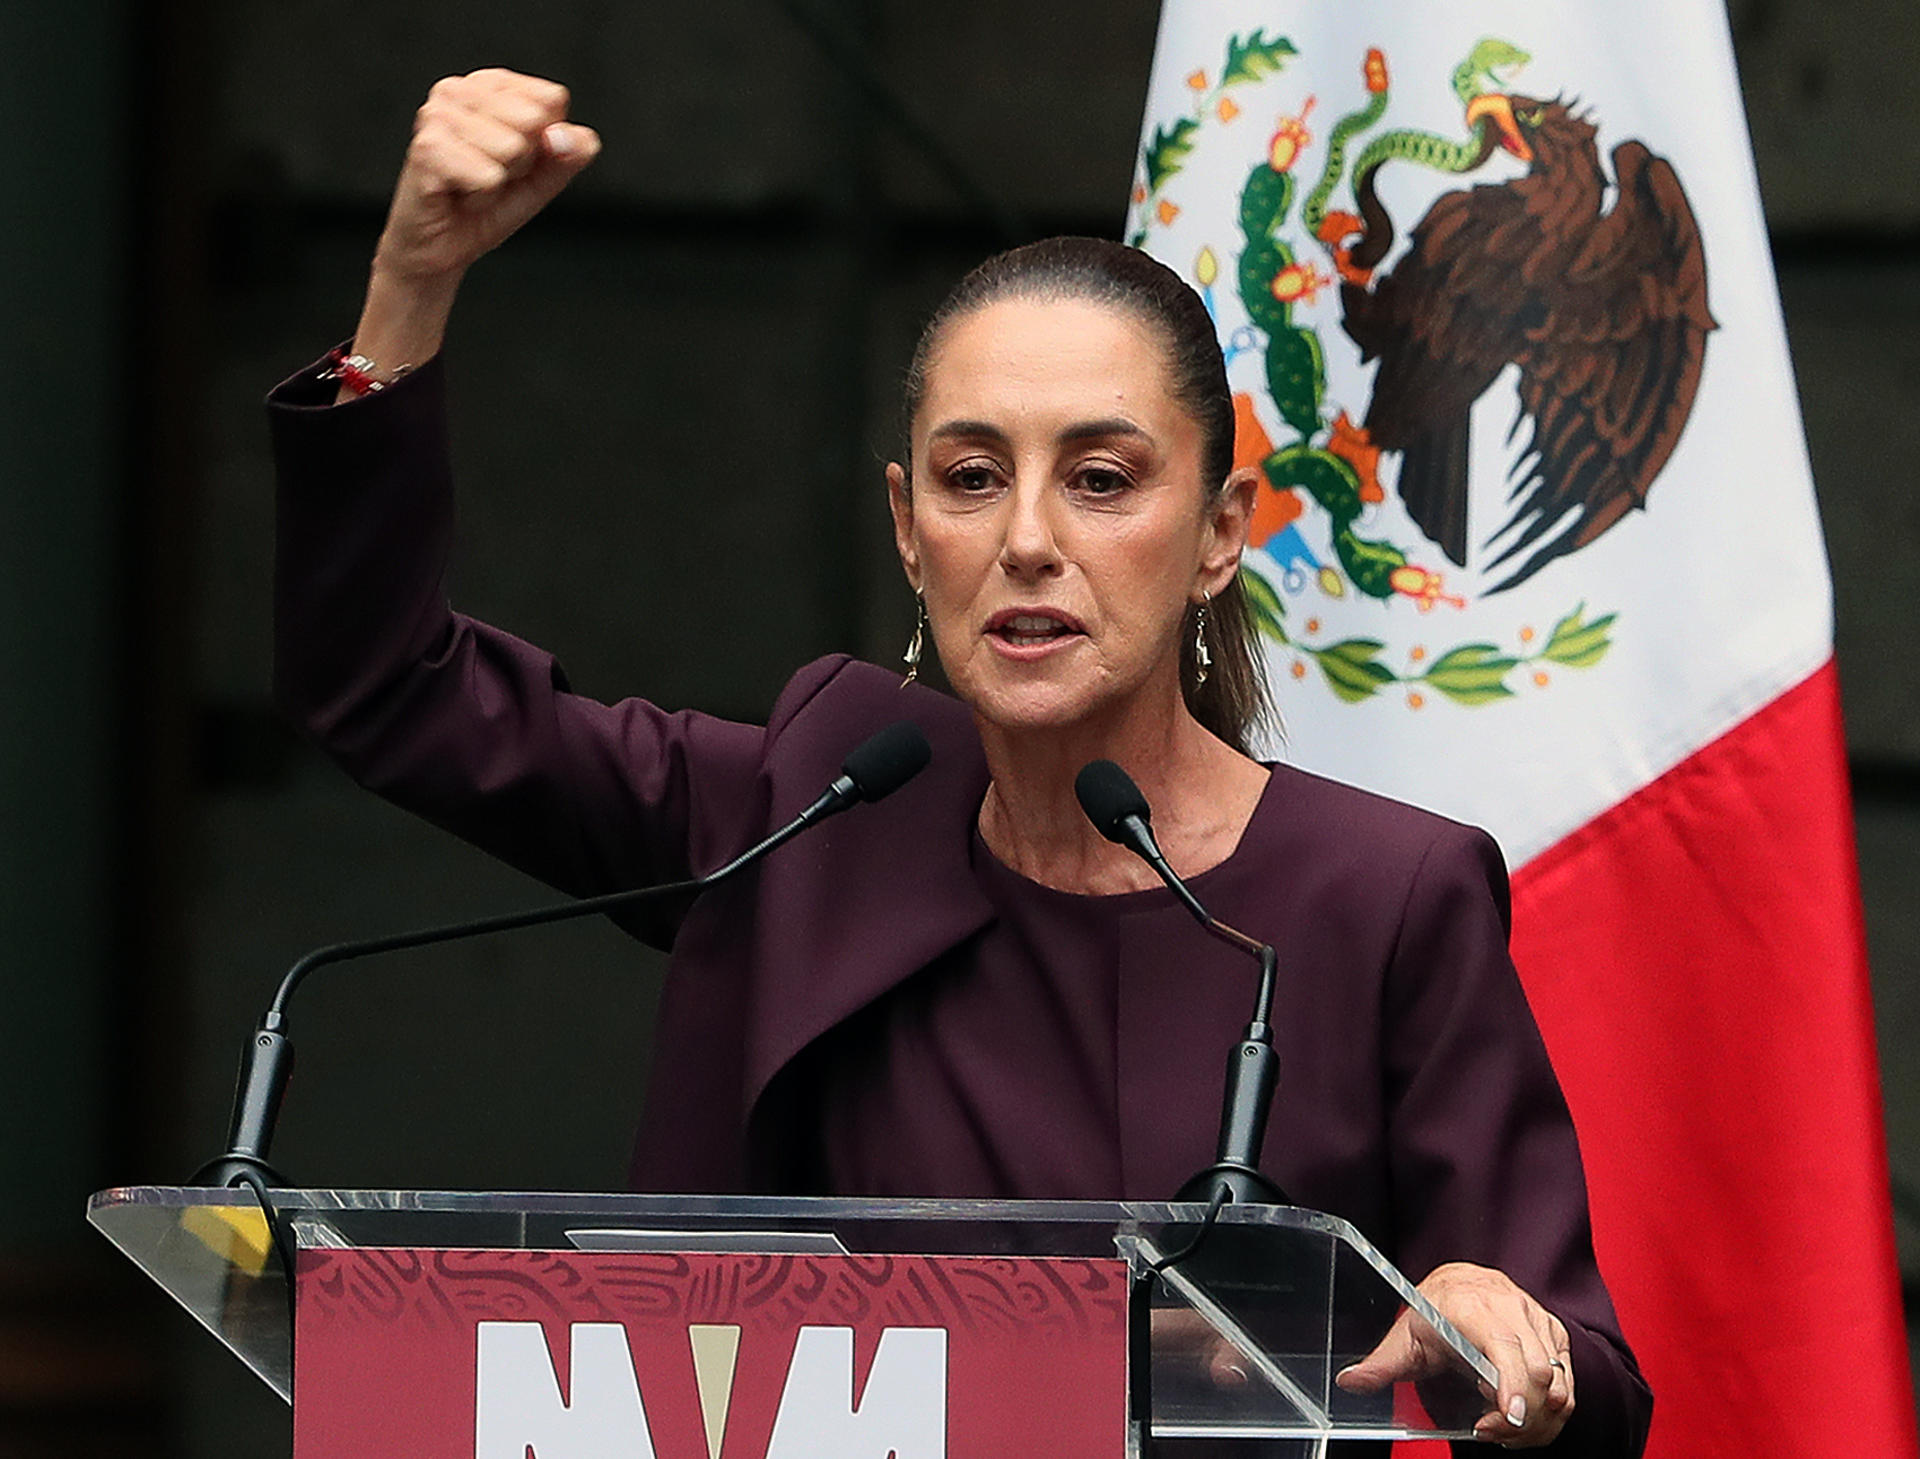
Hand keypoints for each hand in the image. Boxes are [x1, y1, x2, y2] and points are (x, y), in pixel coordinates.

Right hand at [375, 68, 598, 283]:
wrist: (442, 247)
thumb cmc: (488, 205)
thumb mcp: (544, 178)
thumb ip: (570, 153)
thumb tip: (572, 136)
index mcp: (490, 84)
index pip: (552, 99)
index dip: (545, 142)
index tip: (513, 158)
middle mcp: (459, 89)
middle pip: (533, 120)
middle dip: (522, 163)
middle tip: (490, 175)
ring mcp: (438, 115)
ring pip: (512, 149)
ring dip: (498, 182)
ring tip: (473, 185)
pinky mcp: (428, 147)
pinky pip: (489, 177)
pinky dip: (482, 197)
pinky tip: (460, 195)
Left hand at [1335, 1262, 1572, 1447]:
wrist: (1465, 1279)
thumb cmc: (1436, 1309)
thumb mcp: (1405, 1334)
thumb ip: (1381, 1363)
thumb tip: (1349, 1382)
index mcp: (1473, 1306)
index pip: (1505, 1347)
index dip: (1512, 1385)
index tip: (1510, 1417)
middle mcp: (1512, 1309)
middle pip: (1538, 1374)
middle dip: (1521, 1416)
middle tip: (1491, 1431)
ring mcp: (1538, 1322)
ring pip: (1558, 1384)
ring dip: (1538, 1420)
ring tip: (1503, 1428)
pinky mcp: (1555, 1336)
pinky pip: (1568, 1385)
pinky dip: (1550, 1413)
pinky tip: (1519, 1417)